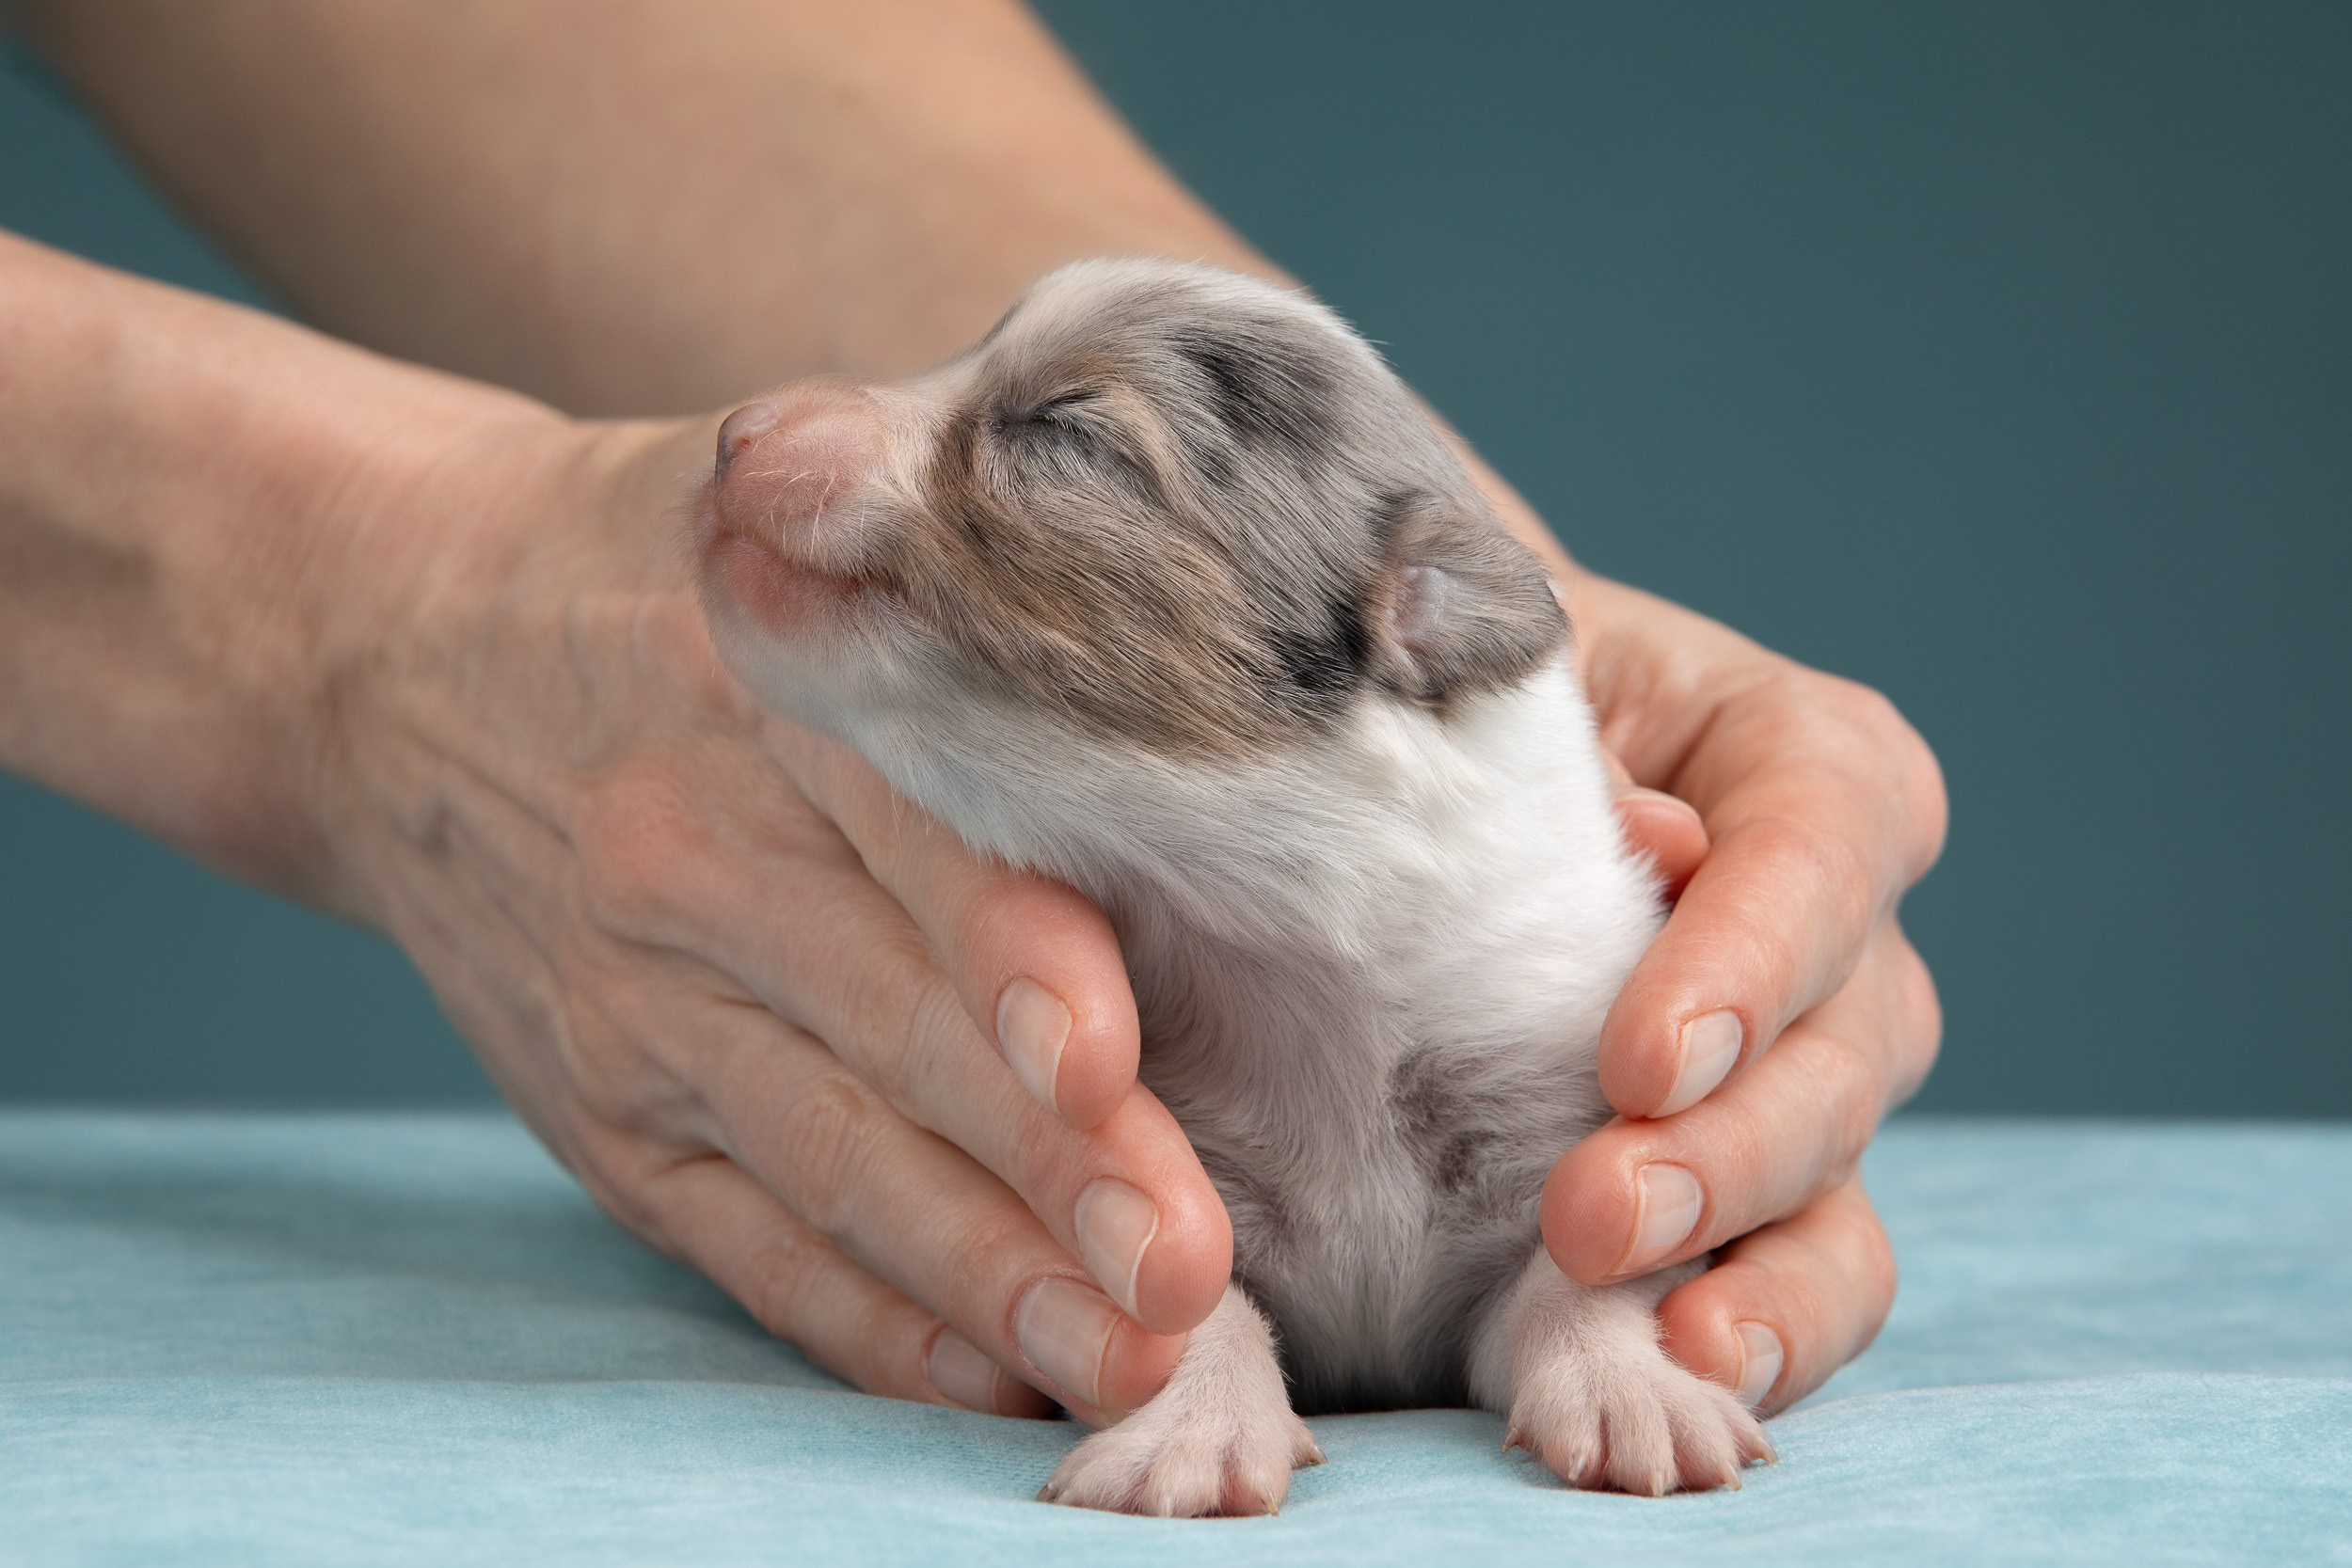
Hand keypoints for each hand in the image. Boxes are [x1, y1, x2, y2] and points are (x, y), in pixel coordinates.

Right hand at [316, 408, 1233, 1424]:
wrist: (379, 649)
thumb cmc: (650, 577)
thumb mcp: (774, 500)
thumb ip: (952, 537)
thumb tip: (1192, 565)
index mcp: (764, 687)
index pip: (906, 828)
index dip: (1005, 945)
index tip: (1104, 1050)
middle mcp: (689, 856)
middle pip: (889, 1027)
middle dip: (1046, 1162)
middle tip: (1183, 1266)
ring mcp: (636, 1004)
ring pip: (831, 1160)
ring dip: (983, 1271)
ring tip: (1123, 1354)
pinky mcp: (607, 1112)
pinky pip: (742, 1238)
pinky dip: (861, 1318)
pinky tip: (982, 1372)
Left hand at [1542, 574, 1946, 1413]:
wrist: (1451, 780)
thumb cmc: (1481, 707)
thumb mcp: (1501, 672)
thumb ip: (1554, 729)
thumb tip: (1645, 838)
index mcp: (1805, 763)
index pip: (1825, 842)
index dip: (1751, 957)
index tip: (1639, 1058)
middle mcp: (1844, 926)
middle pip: (1847, 1038)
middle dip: (1729, 1142)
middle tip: (1592, 1212)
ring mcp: (1821, 1064)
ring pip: (1844, 1176)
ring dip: (1755, 1261)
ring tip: (1673, 1342)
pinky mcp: (1773, 1180)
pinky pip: (1812, 1270)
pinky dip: (1765, 1329)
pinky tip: (1693, 1375)